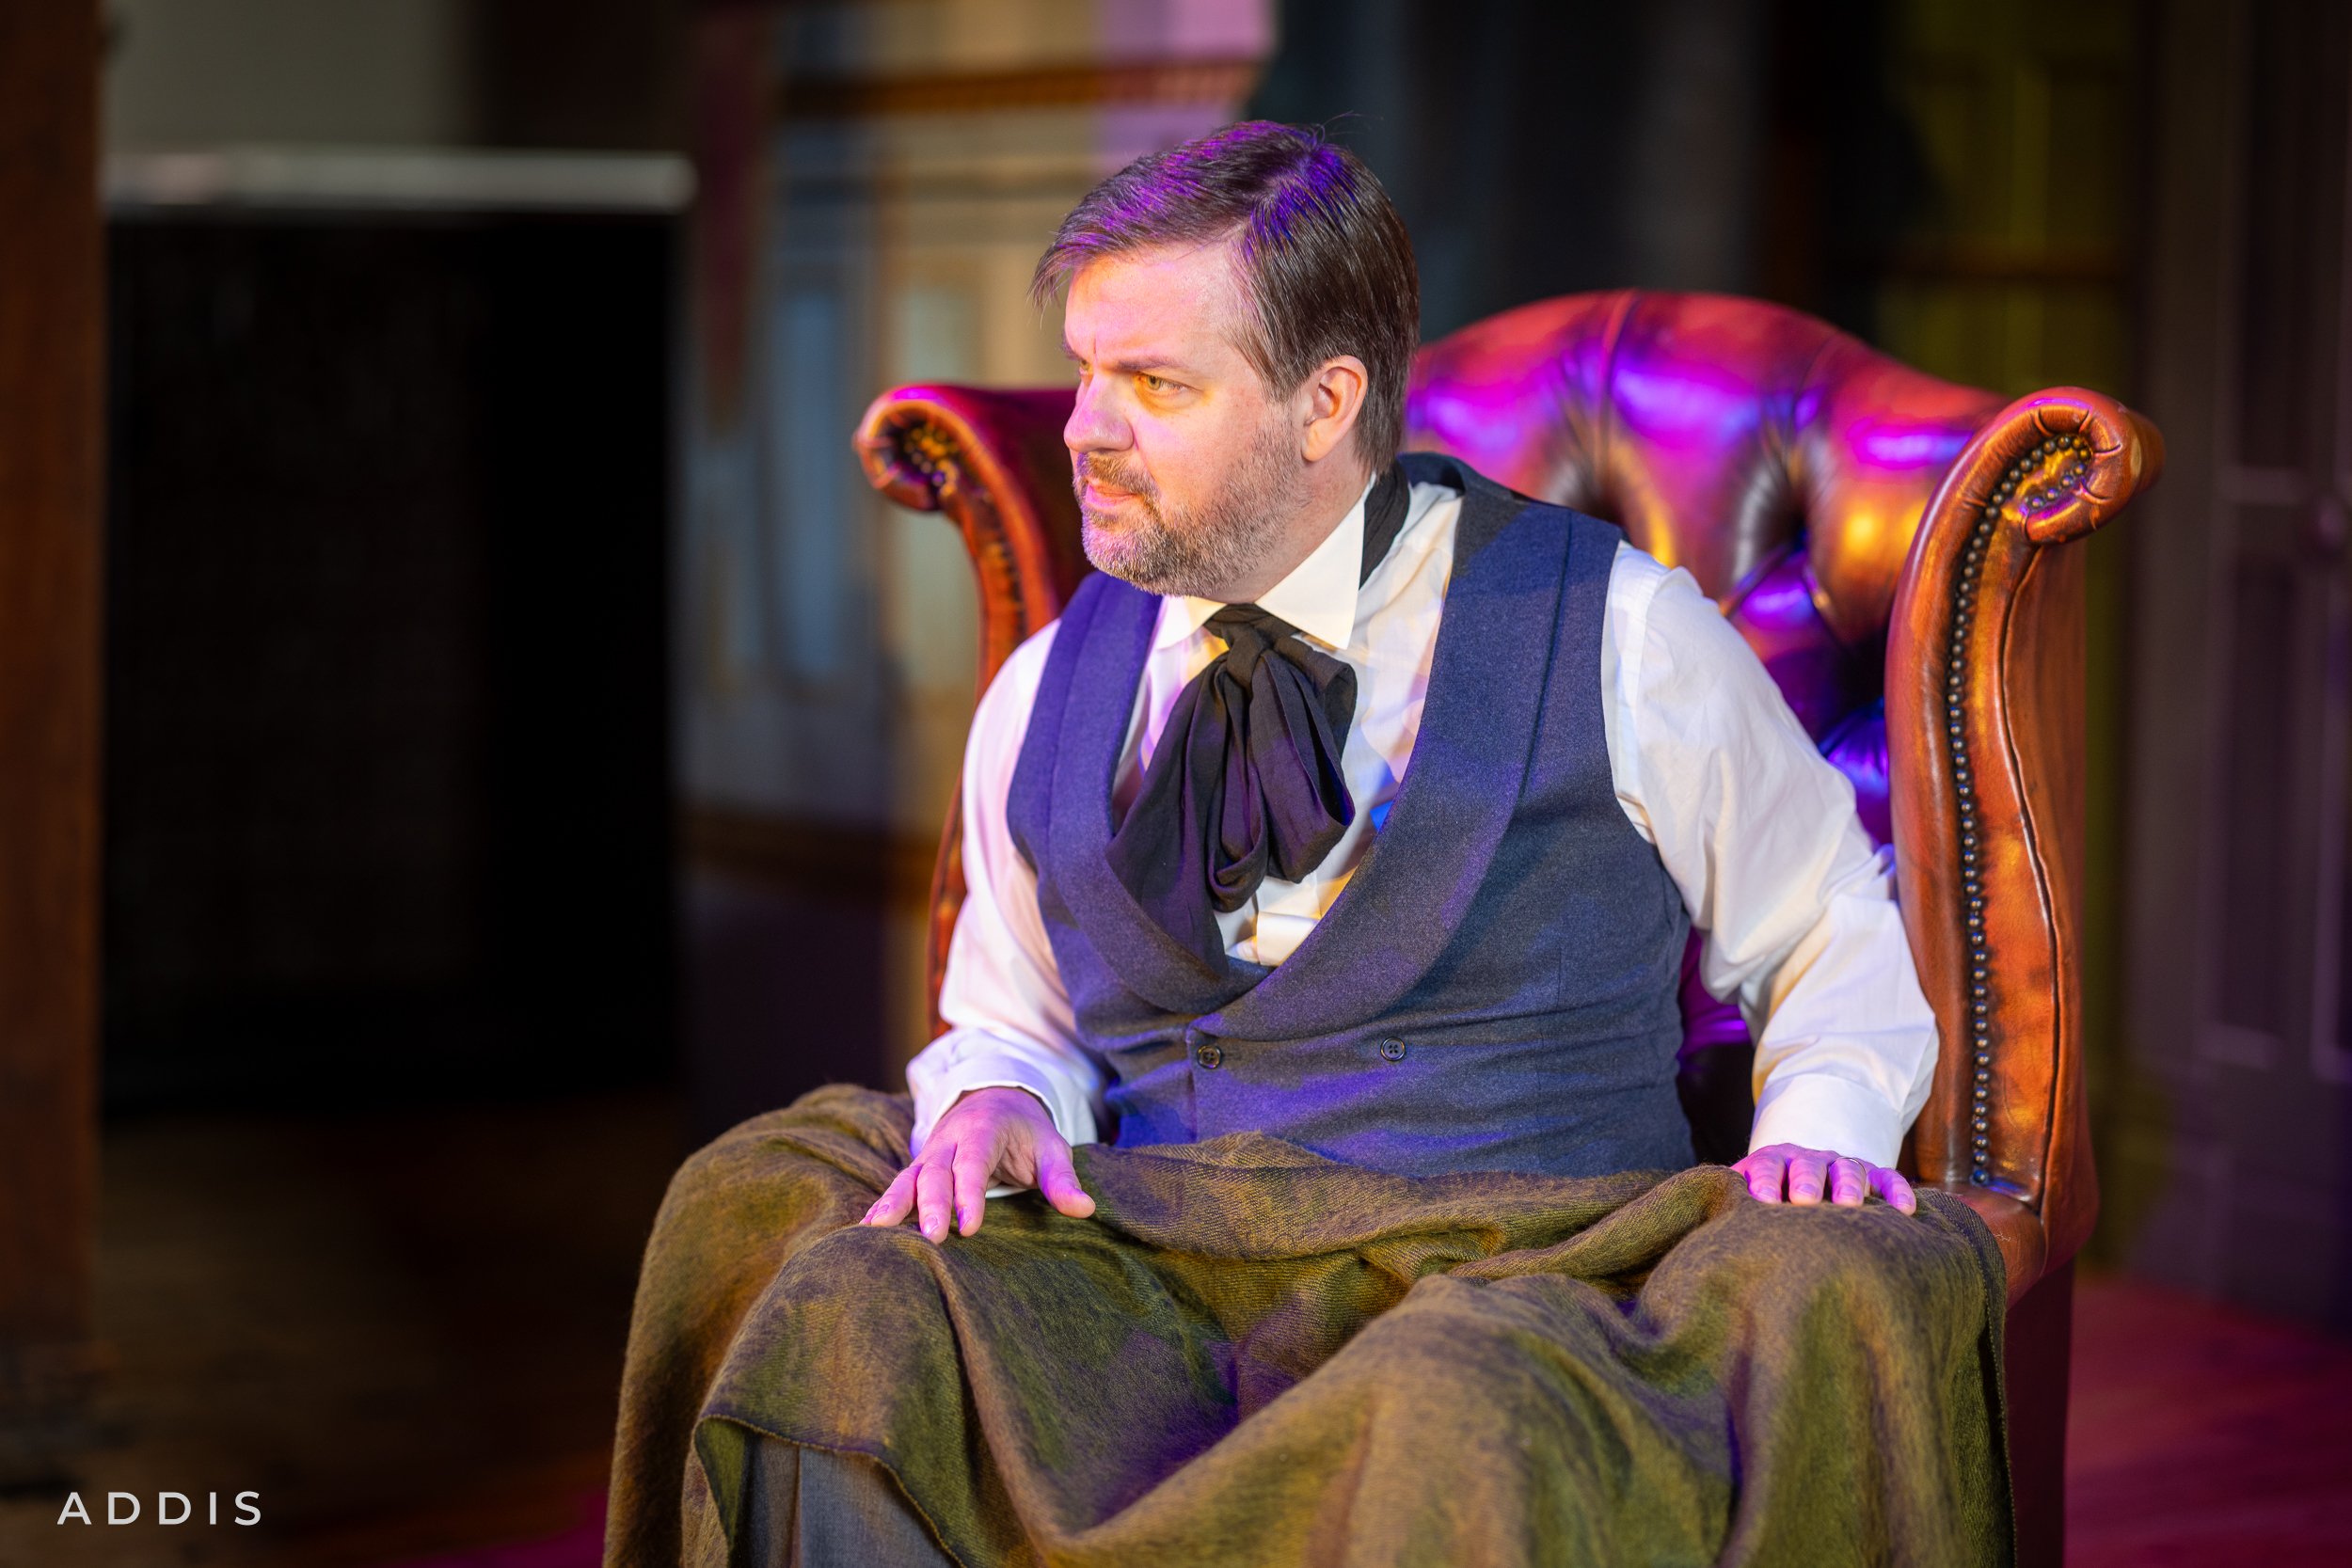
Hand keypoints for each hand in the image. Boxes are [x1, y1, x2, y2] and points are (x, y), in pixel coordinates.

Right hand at [861, 1086, 1095, 1240]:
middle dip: (931, 1204)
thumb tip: (1085, 1208)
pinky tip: (867, 1228)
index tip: (970, 1228)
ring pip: (909, 1177)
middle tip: (932, 1238)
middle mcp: (950, 1139)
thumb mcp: (1051, 1147)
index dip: (970, 1194)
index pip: (974, 1163)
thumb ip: (1062, 1179)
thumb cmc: (1026, 1130)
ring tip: (878, 1230)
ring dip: (895, 1203)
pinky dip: (884, 1204)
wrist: (995, 1097)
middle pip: (936, 1171)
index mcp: (984, 1130)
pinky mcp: (920, 1167)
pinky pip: (900, 1185)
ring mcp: (931, 1153)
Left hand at [1733, 1143, 1916, 1214]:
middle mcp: (1808, 1160)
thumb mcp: (1743, 1200)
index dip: (1764, 1181)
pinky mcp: (1871, 1176)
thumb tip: (1704, 1229)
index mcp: (1771, 1163)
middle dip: (1805, 1180)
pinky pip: (1887, 1178)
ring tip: (1849, 1205)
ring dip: (1848, 1184)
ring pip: (1848, 1168)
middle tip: (1804, 1200)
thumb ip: (1728, 1209)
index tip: (1762, 1201)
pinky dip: (1897, 1190)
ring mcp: (1841, 1166)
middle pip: (1808, 1164)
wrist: (1798, 1181)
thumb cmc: (1765, 1205)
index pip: (1766, 1166)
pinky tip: (1906, 1210)